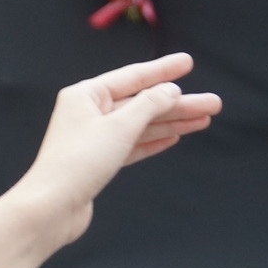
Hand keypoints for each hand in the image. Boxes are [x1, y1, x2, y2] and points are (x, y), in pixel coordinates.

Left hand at [14, 53, 222, 248]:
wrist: (54, 206)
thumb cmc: (80, 161)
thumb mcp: (119, 127)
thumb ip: (148, 106)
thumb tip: (169, 89)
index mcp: (85, 95)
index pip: (132, 77)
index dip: (162, 70)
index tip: (188, 62)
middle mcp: (88, 112)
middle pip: (141, 103)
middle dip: (178, 103)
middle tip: (214, 103)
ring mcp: (94, 137)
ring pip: (140, 125)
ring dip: (172, 122)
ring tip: (205, 119)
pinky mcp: (99, 161)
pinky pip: (132, 144)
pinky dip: (154, 140)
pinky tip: (176, 137)